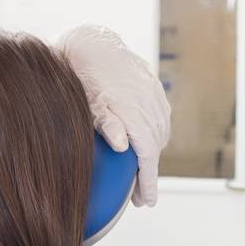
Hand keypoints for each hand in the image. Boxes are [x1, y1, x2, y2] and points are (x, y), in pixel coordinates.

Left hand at [56, 24, 171, 207]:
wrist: (92, 42)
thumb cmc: (83, 75)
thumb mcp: (87, 101)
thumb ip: (106, 122)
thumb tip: (123, 145)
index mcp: (135, 112)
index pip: (147, 155)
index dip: (148, 181)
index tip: (148, 202)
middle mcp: (150, 105)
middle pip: (156, 149)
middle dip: (149, 174)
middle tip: (140, 197)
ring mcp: (155, 96)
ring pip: (161, 134)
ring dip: (153, 155)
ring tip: (140, 175)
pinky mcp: (154, 89)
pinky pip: (161, 118)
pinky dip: (155, 135)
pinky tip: (142, 144)